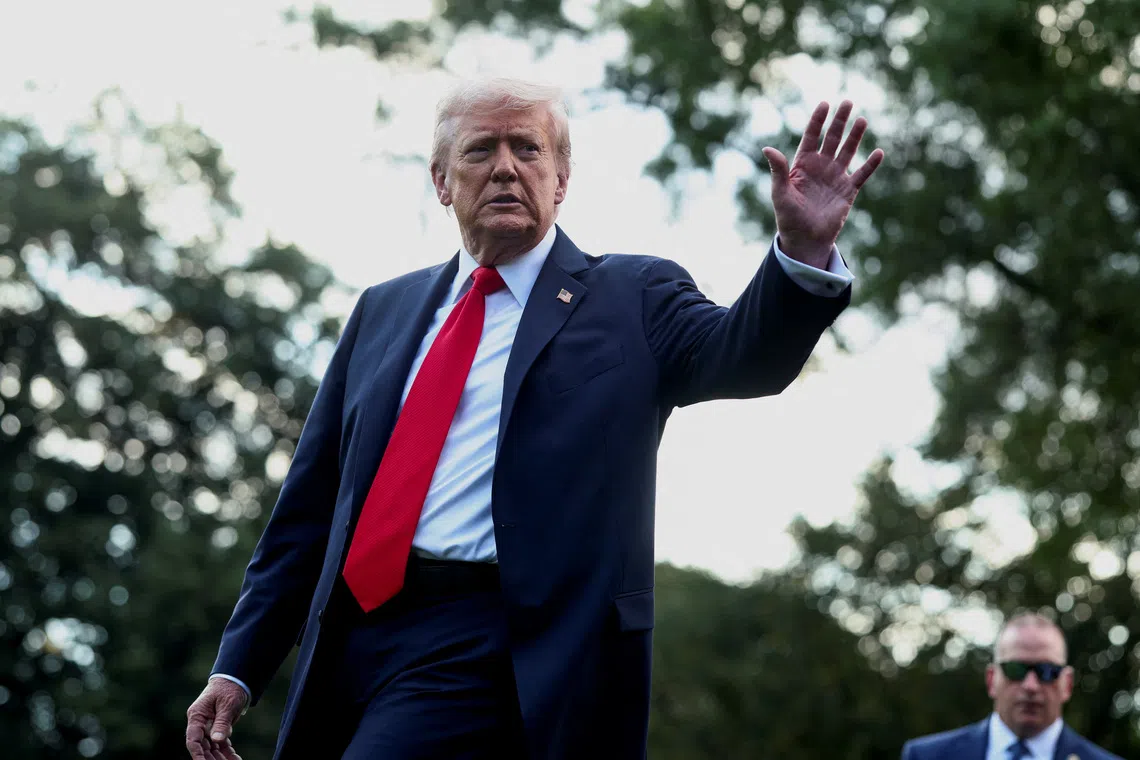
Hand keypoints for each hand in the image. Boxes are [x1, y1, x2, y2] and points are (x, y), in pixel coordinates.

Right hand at [186, 678, 246, 759]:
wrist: (235, 680)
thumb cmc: (229, 688)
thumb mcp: (227, 704)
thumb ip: (222, 722)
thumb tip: (217, 740)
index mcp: (197, 715)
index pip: (193, 739)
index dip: (197, 753)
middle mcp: (200, 723)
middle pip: (202, 746)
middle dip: (210, 759)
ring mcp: (208, 727)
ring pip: (212, 747)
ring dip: (220, 758)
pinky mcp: (218, 729)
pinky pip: (221, 744)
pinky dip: (227, 752)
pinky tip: (235, 759)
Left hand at [762, 100, 884, 269]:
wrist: (804, 239)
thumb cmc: (788, 216)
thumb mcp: (780, 192)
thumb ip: (778, 170)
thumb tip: (767, 148)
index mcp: (802, 164)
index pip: (811, 136)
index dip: (817, 120)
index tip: (824, 104)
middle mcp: (821, 167)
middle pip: (832, 139)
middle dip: (839, 121)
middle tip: (848, 102)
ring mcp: (835, 177)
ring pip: (847, 151)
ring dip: (855, 137)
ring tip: (862, 120)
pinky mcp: (848, 191)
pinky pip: (861, 175)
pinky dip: (870, 165)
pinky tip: (878, 152)